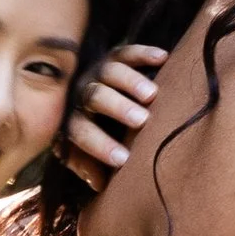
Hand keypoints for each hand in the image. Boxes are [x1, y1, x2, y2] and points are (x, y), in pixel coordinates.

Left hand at [66, 40, 166, 177]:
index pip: (80, 131)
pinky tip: (163, 57)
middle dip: (116, 108)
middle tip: (140, 120)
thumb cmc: (88, 134)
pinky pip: (126, 52)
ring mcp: (96, 72)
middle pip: (94, 97)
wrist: (77, 97)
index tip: (123, 159)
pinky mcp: (112, 57)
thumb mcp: (79, 151)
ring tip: (152, 94)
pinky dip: (143, 53)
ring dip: (130, 82)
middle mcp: (81, 92)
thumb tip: (99, 183)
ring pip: (110, 71)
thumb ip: (86, 164)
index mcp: (71, 118)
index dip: (99, 145)